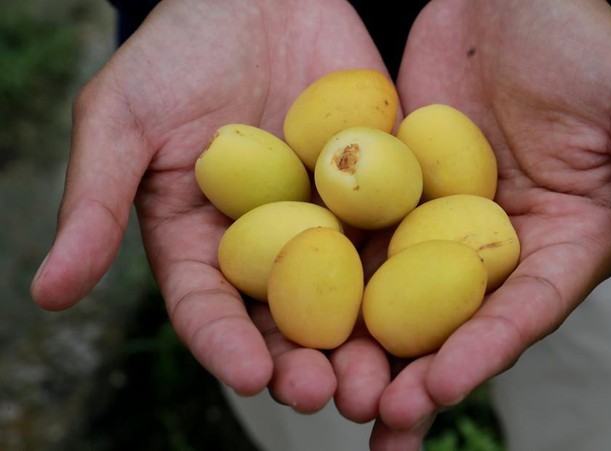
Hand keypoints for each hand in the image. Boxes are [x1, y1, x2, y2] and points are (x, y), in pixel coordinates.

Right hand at [29, 0, 393, 416]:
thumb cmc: (179, 51)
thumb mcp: (122, 119)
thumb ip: (94, 202)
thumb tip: (47, 294)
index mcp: (205, 243)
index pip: (212, 308)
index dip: (227, 344)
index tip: (249, 374)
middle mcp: (272, 246)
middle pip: (288, 320)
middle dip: (306, 364)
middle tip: (325, 396)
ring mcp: (333, 221)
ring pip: (353, 296)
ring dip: (368, 344)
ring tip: (381, 378)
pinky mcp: (385, 190)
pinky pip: (404, 234)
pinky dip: (418, 273)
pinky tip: (438, 306)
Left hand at [371, 0, 610, 446]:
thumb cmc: (582, 36)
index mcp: (566, 243)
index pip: (526, 309)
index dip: (487, 350)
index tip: (442, 385)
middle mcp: (501, 250)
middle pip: (459, 324)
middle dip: (420, 374)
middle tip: (377, 415)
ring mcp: (439, 230)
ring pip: (400, 301)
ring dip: (368, 350)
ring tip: (327, 393)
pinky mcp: (390, 202)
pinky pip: (358, 246)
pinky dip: (330, 285)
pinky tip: (296, 320)